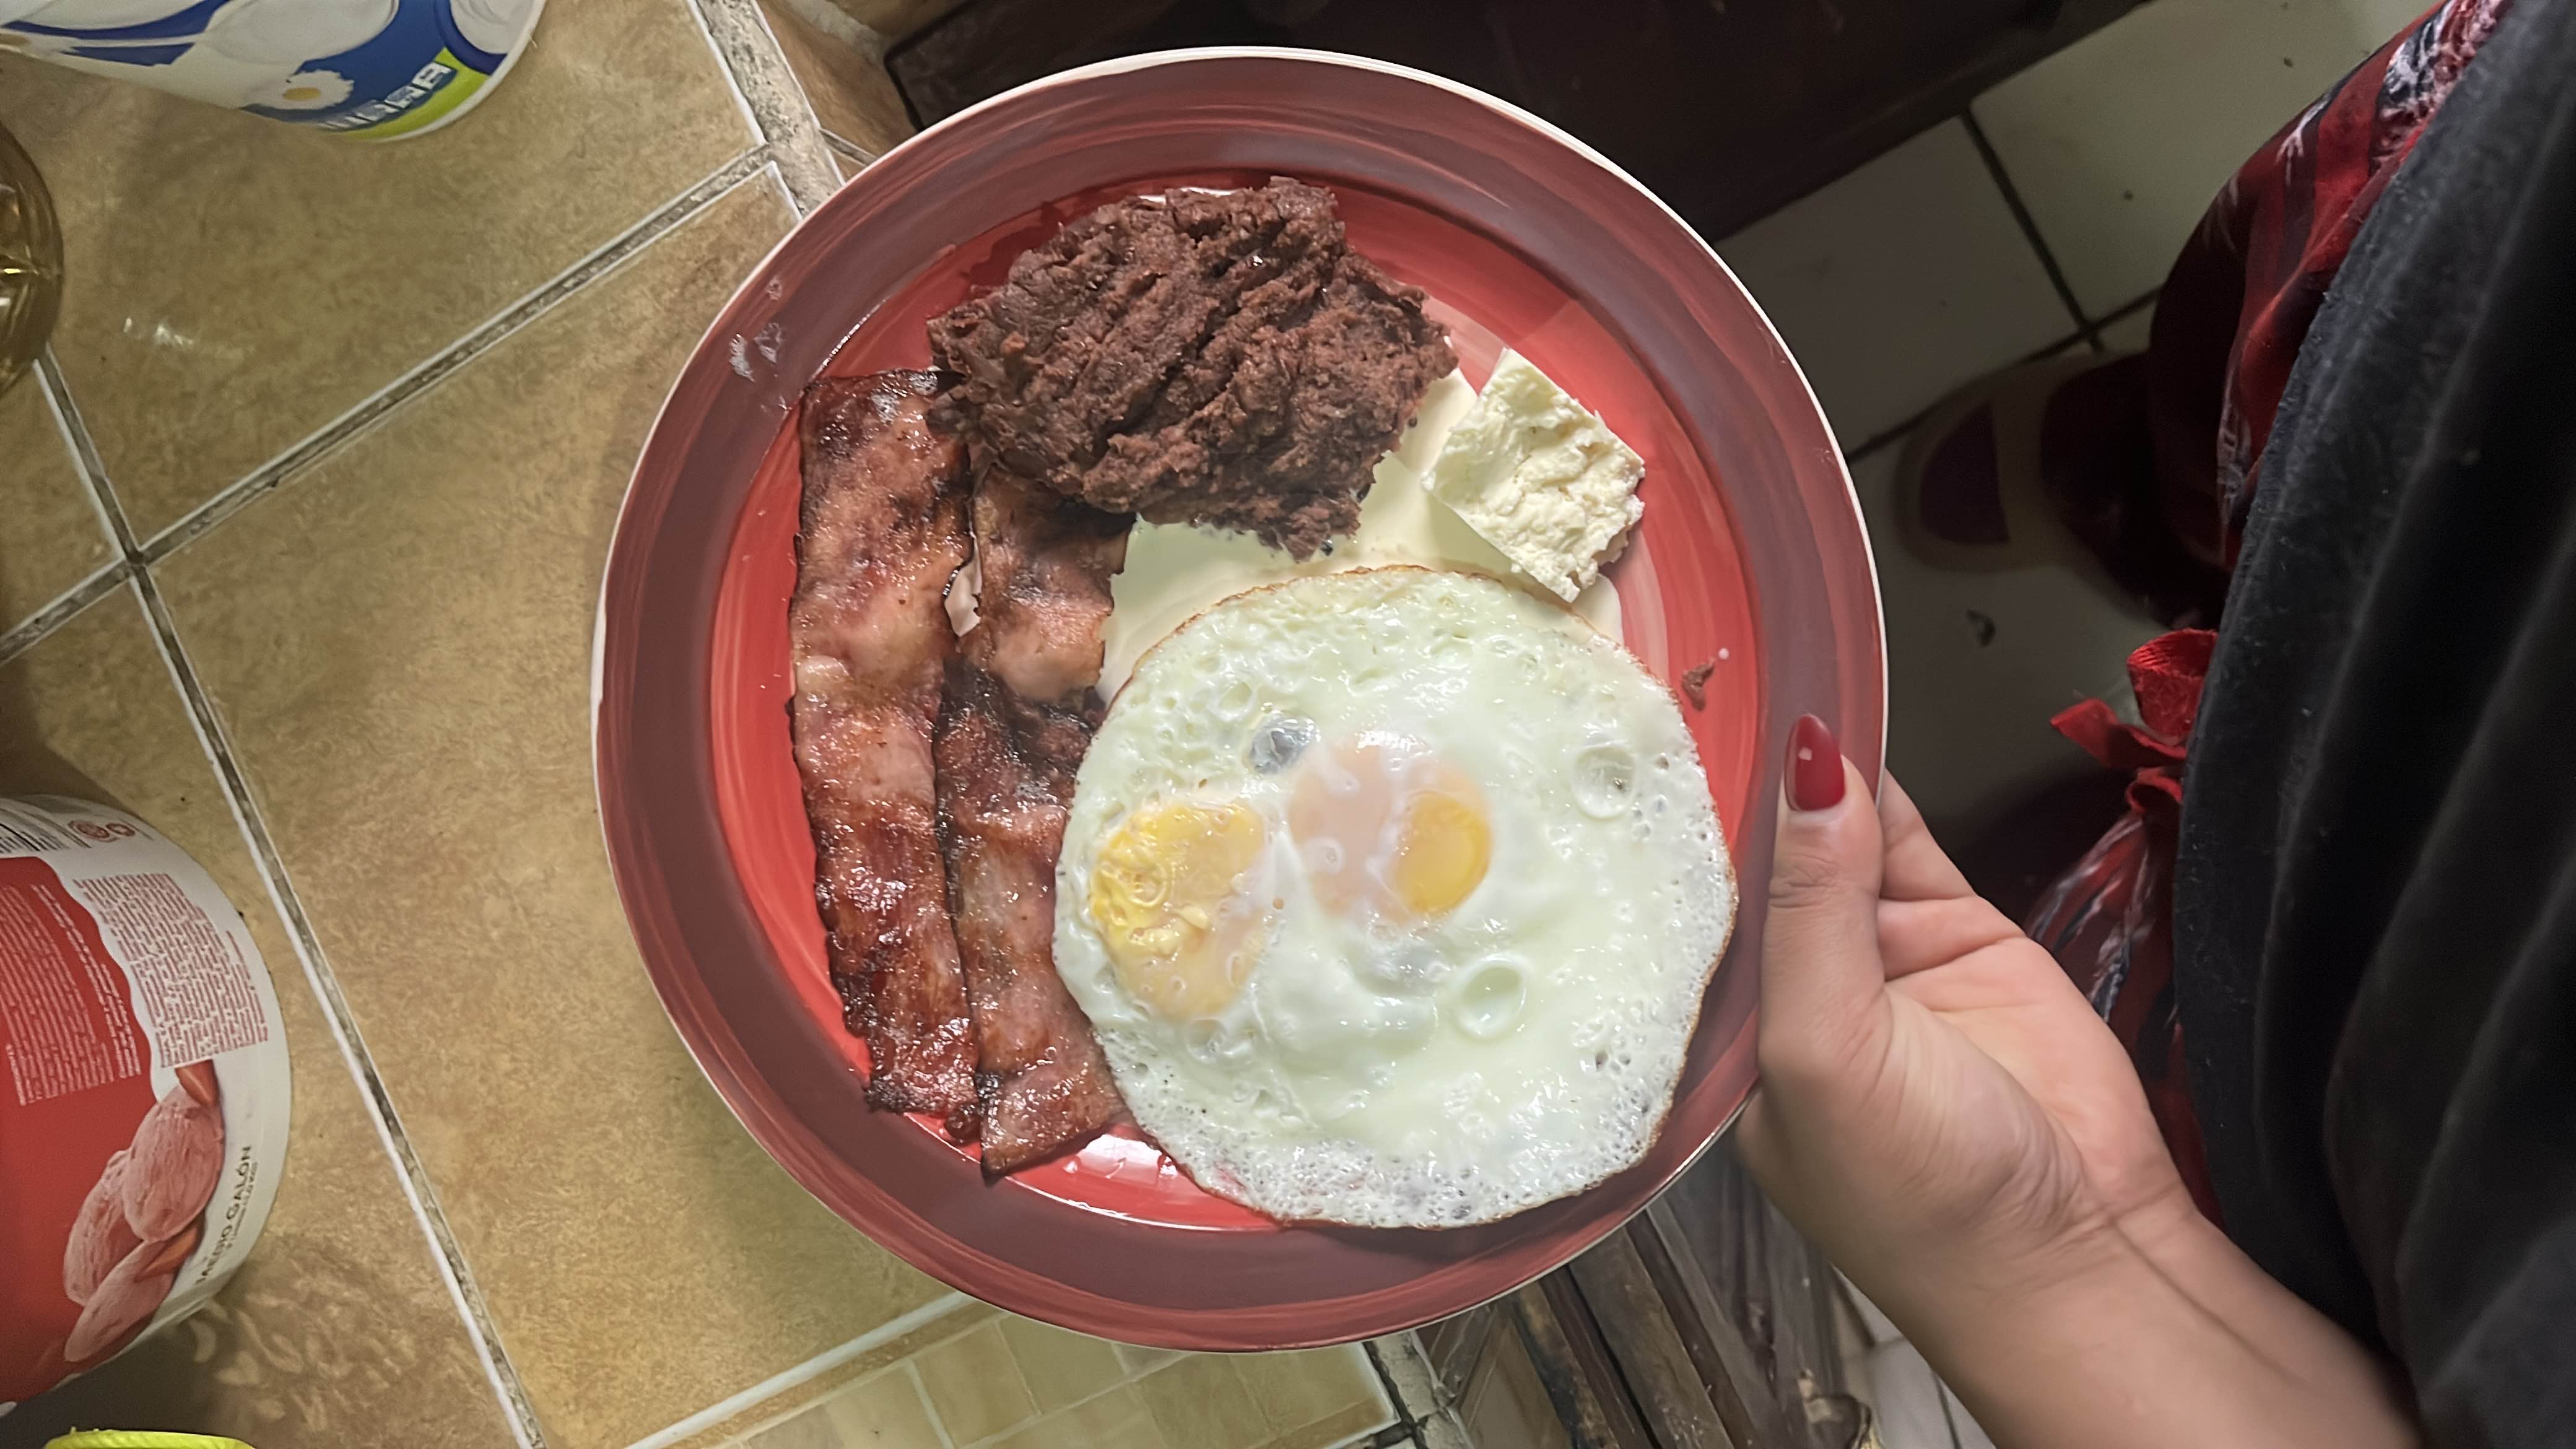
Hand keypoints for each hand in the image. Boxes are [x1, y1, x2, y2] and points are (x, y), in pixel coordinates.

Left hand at [1734, 716, 2414, 1448]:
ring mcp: (1871, 957)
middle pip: (1748, 864)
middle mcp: (1787, 995)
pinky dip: (1873, 781)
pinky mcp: (1949, 930)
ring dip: (1803, 773)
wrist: (2079, 1248)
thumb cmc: (1923, 1198)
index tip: (1634, 741)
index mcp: (1723, 1042)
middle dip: (1728, 788)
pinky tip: (1840, 721)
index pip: (1681, 916)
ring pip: (1822, 837)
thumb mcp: (1827, 1048)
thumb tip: (1808, 768)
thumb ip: (1810, 905)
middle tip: (1688, 682)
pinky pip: (1899, 837)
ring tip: (1760, 679)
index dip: (1667, 834)